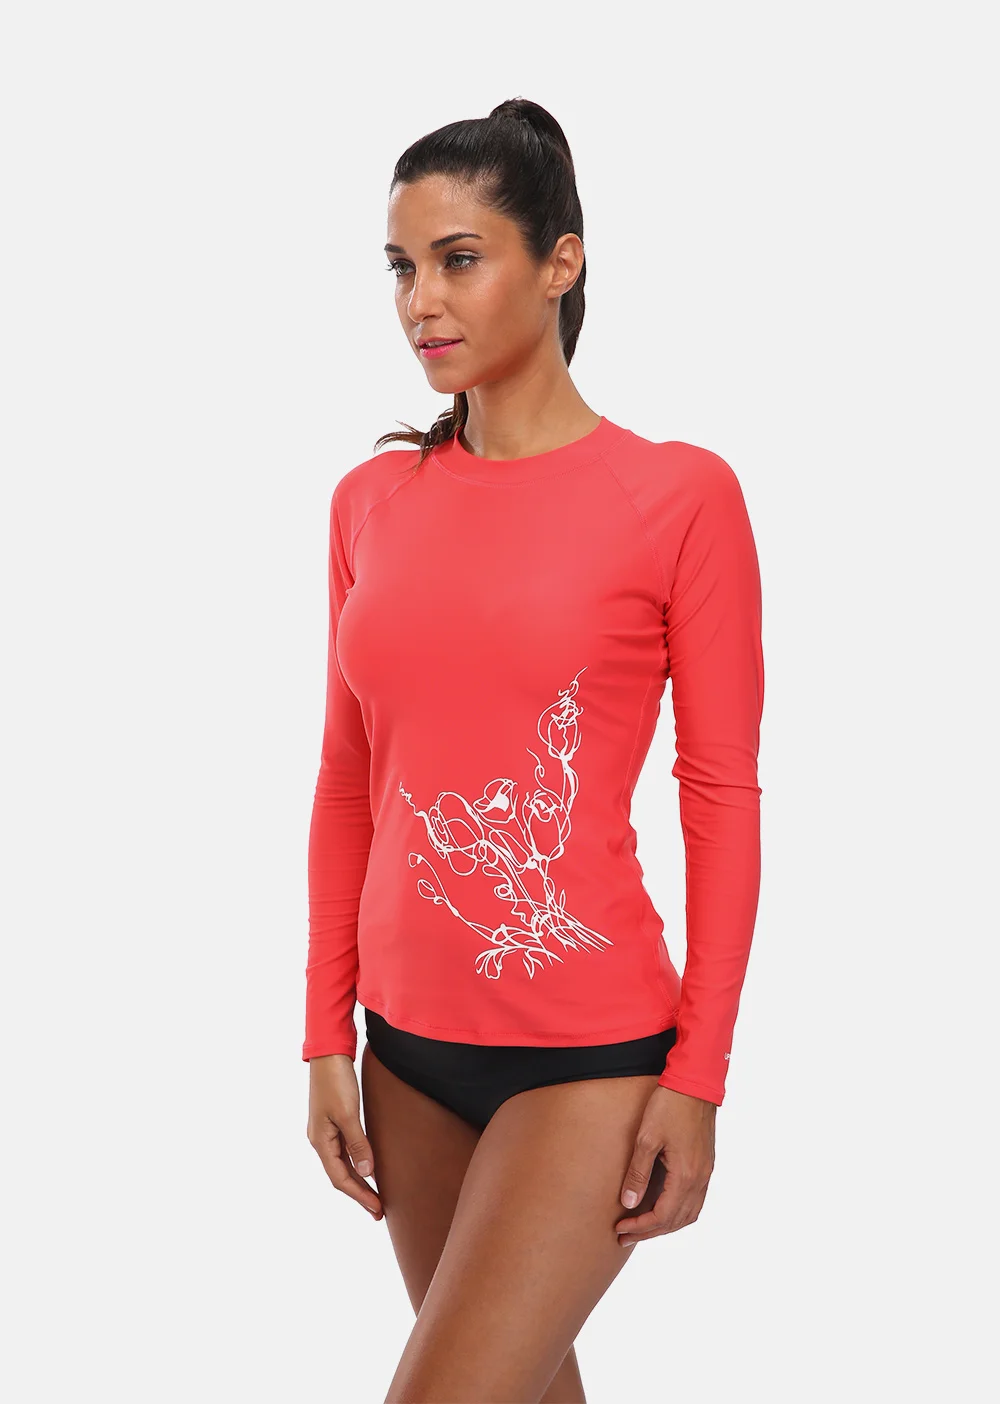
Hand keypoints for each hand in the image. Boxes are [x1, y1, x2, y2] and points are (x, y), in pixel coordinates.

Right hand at [306, 1054, 383, 1221]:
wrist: (329, 1053)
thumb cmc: (336, 1081)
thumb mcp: (348, 1113)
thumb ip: (357, 1143)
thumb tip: (367, 1173)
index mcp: (320, 1141)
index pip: (340, 1178)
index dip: (359, 1196)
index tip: (377, 1210)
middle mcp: (320, 1140)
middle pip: (341, 1175)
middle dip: (360, 1194)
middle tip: (379, 1211)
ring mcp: (326, 1131)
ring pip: (343, 1164)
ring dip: (359, 1181)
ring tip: (376, 1196)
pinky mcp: (334, 1121)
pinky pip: (345, 1151)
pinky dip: (357, 1163)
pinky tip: (368, 1168)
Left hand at [615, 1085, 715, 1244]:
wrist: (695, 1082)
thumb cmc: (670, 1105)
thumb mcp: (646, 1138)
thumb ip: (638, 1173)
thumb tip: (628, 1203)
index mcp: (686, 1175)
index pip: (662, 1216)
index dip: (640, 1227)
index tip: (620, 1229)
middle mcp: (700, 1179)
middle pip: (676, 1221)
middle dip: (650, 1232)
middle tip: (626, 1236)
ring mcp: (706, 1172)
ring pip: (689, 1214)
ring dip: (666, 1225)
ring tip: (643, 1227)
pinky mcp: (706, 1164)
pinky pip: (695, 1200)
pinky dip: (679, 1212)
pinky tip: (663, 1207)